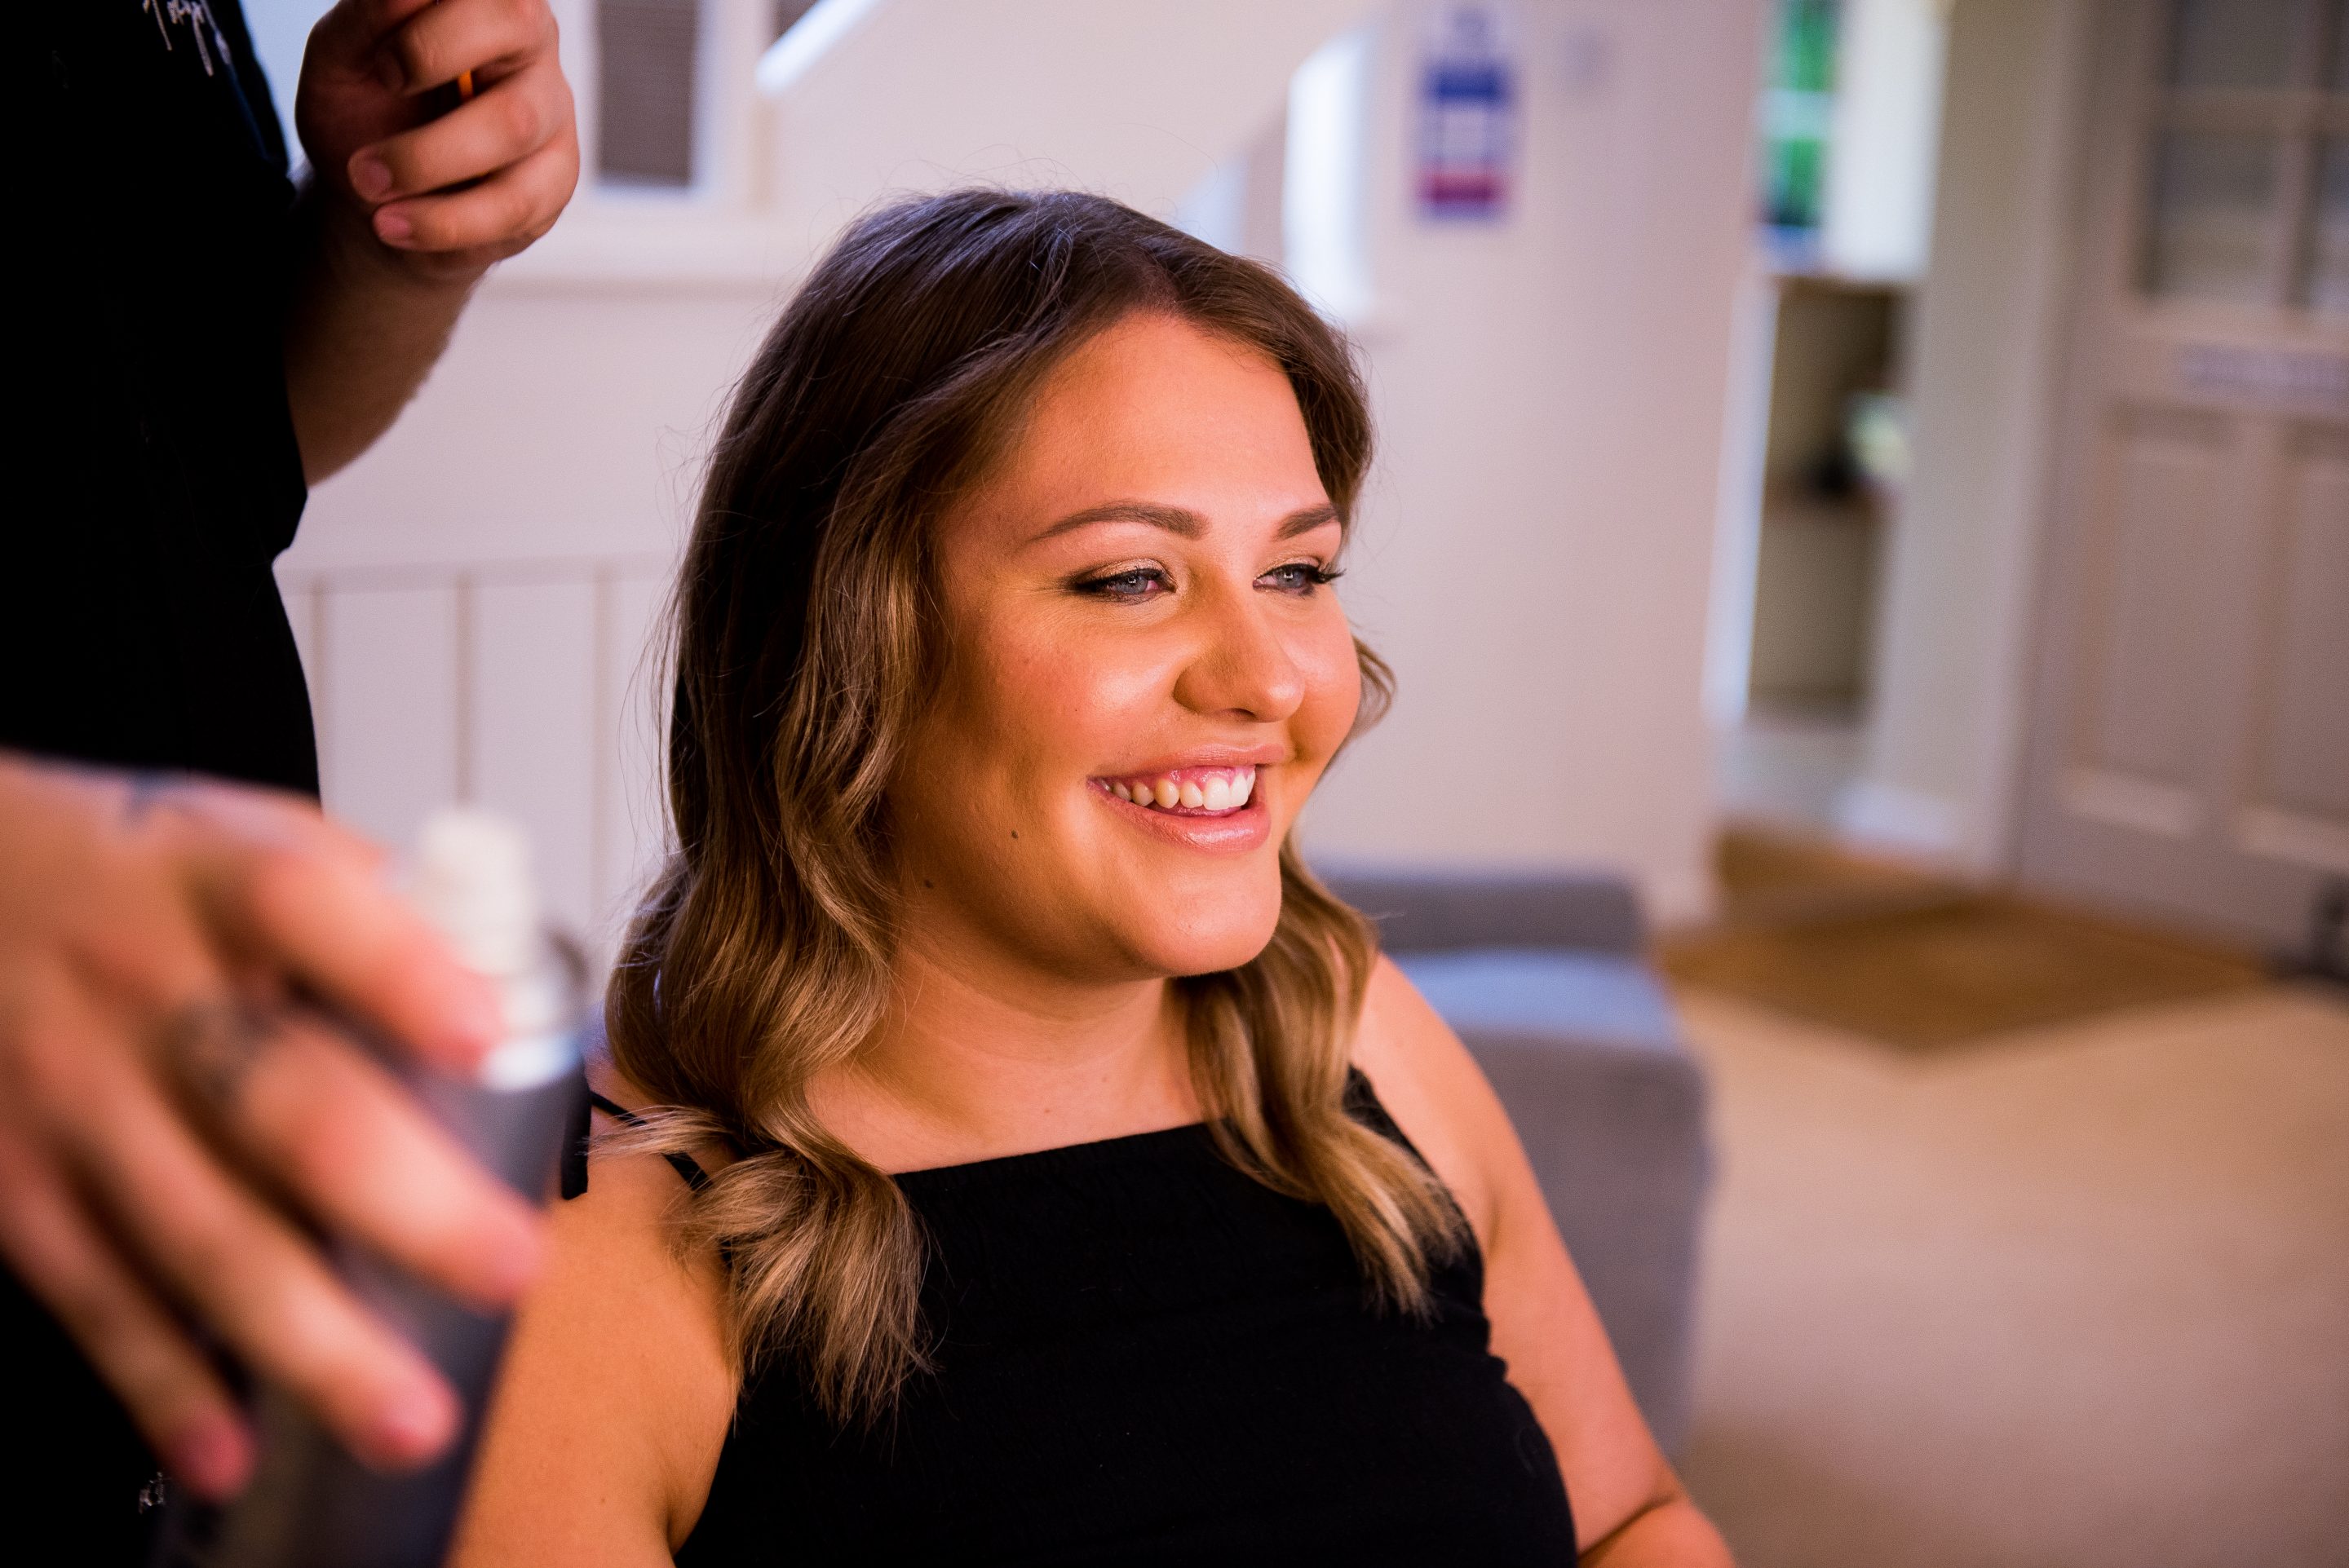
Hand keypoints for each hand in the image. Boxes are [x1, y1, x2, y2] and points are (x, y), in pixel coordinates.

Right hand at [0, 757, 544, 1497]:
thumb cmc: (144, 876)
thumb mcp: (247, 838)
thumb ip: (375, 907)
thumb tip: (518, 983)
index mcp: (223, 881)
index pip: (311, 910)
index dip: (400, 973)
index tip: (484, 1035)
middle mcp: (147, 992)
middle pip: (284, 1105)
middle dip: (408, 1202)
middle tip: (509, 1268)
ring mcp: (79, 1097)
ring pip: (203, 1232)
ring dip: (313, 1338)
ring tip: (410, 1413)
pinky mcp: (22, 1187)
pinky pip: (99, 1296)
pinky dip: (165, 1387)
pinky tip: (233, 1450)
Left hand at [295, 0, 579, 281]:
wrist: (382, 199)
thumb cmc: (367, 112)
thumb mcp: (342, 58)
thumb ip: (367, 18)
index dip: (429, 18)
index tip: (380, 64)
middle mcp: (529, 43)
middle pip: (518, 22)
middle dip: (430, 56)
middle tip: (378, 92)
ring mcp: (553, 111)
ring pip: (514, 124)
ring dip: (426, 160)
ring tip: (367, 183)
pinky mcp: (557, 179)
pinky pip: (515, 203)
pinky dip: (443, 221)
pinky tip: (395, 225)